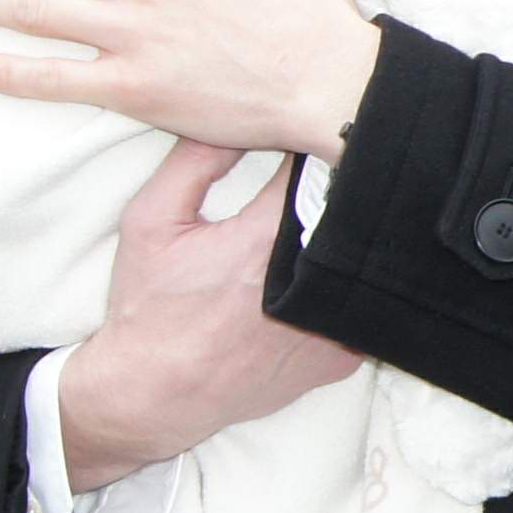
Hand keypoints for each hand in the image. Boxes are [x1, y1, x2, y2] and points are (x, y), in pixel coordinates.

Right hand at [57, 138, 366, 488]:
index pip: (319, 174)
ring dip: (351, 244)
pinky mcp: (343, 358)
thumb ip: (194, 163)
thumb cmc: (148, 308)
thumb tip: (237, 118)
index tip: (320, 134)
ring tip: (336, 226)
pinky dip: (350, 290)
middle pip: (351, 218)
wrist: (155, 394)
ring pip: (364, 263)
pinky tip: (333, 278)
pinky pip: (360, 307)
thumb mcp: (151, 222)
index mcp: (264, 243)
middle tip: (334, 174)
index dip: (321, 149)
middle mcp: (308, 286)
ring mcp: (332, 327)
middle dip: (342, 194)